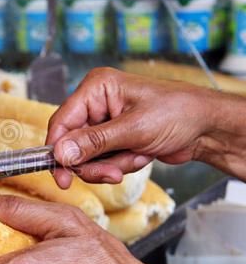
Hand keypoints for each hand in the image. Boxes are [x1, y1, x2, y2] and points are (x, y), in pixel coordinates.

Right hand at [46, 68, 212, 188]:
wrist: (206, 127)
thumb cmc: (177, 112)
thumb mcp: (133, 129)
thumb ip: (94, 142)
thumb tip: (62, 152)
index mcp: (97, 88)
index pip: (62, 121)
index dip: (58, 150)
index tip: (62, 175)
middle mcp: (97, 104)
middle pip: (73, 144)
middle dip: (94, 162)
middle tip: (112, 173)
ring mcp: (105, 123)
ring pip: (88, 157)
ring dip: (112, 165)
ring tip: (136, 157)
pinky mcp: (115, 139)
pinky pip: (104, 161)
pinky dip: (122, 164)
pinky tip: (141, 155)